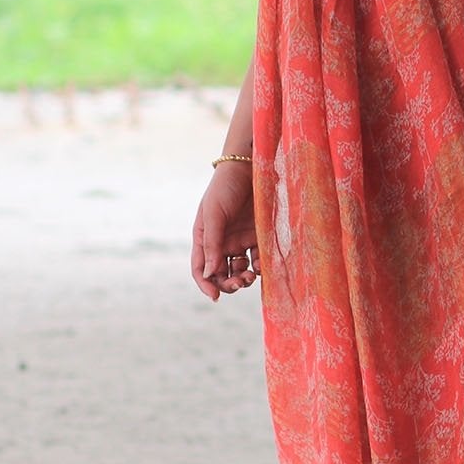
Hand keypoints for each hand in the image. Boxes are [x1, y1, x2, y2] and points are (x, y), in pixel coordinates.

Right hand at [191, 162, 258, 300]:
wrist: (249, 167)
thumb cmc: (225, 187)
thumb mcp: (214, 214)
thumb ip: (212, 244)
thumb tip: (210, 274)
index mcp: (204, 238)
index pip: (201, 269)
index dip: (206, 285)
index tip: (216, 296)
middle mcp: (221, 243)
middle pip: (221, 273)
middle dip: (229, 284)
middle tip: (240, 283)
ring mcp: (240, 240)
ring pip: (240, 269)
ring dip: (244, 278)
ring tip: (251, 275)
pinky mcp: (258, 236)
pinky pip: (258, 258)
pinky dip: (259, 266)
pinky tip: (262, 265)